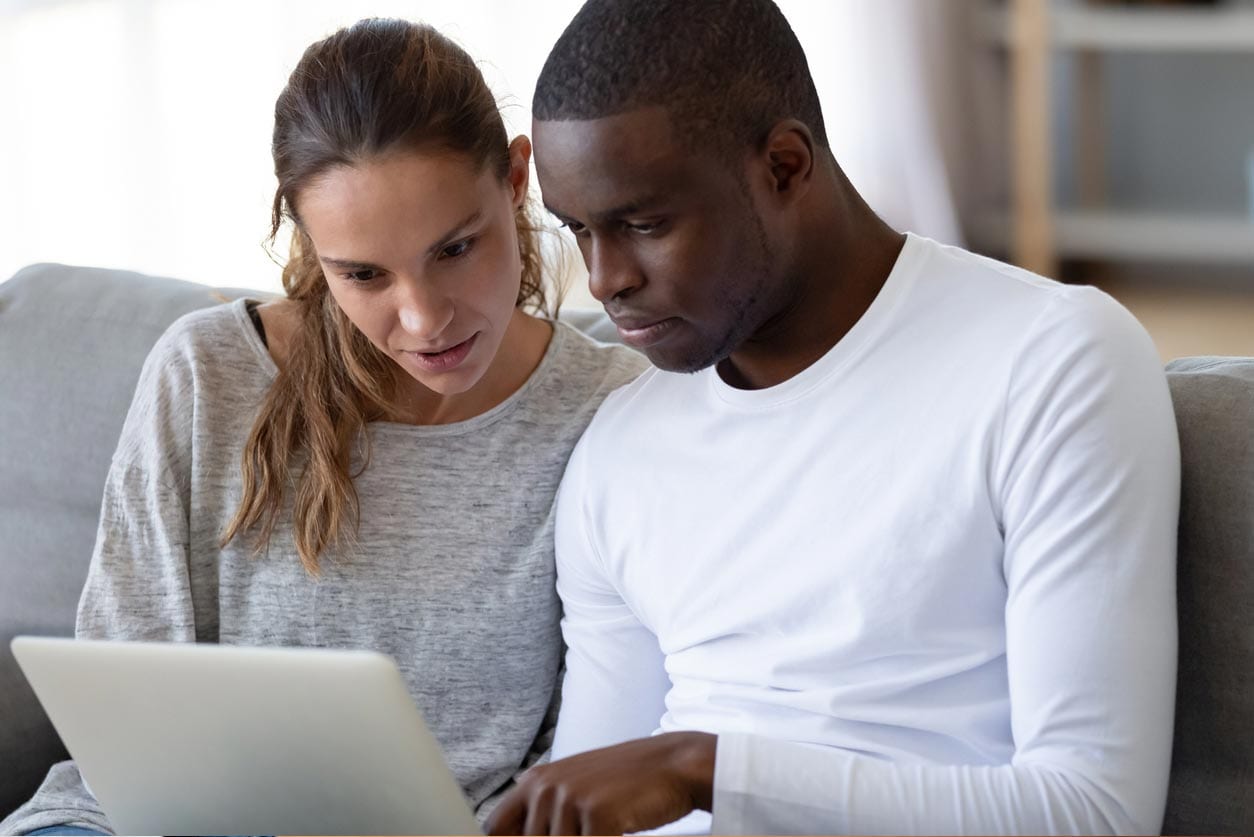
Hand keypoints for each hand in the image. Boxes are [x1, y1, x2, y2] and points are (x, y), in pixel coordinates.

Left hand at [486, 731, 715, 834]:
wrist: (675, 764)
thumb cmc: (626, 784)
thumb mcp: (574, 792)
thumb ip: (542, 815)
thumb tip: (512, 835)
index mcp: (534, 782)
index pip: (494, 829)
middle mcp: (545, 788)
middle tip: (591, 827)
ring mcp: (570, 799)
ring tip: (609, 826)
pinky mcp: (597, 813)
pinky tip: (621, 830)